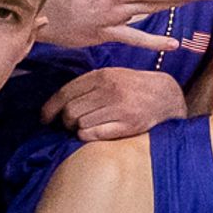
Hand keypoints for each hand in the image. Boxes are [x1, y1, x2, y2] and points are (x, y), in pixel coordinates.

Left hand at [46, 65, 188, 142]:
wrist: (166, 96)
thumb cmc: (133, 87)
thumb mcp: (111, 76)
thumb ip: (87, 85)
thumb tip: (56, 105)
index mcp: (102, 75)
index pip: (65, 93)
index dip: (50, 109)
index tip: (45, 119)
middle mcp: (110, 90)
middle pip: (70, 111)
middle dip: (64, 122)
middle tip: (68, 126)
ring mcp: (120, 108)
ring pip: (80, 124)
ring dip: (77, 130)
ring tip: (83, 129)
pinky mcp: (128, 125)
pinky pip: (93, 134)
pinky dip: (86, 136)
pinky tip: (91, 134)